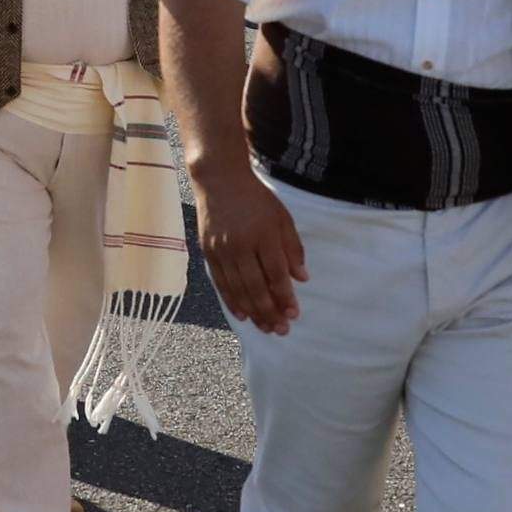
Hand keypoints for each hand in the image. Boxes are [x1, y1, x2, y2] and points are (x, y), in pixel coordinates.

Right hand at [190, 156, 306, 335]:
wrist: (219, 181)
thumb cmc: (256, 199)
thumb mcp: (282, 218)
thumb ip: (293, 248)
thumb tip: (302, 279)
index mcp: (263, 234)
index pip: (275, 273)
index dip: (285, 296)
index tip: (294, 313)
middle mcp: (240, 245)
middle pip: (255, 286)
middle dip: (269, 311)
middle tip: (281, 330)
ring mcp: (221, 250)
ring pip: (237, 289)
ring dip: (253, 312)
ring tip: (265, 328)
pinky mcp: (208, 252)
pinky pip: (221, 283)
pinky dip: (232, 301)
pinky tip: (243, 315)